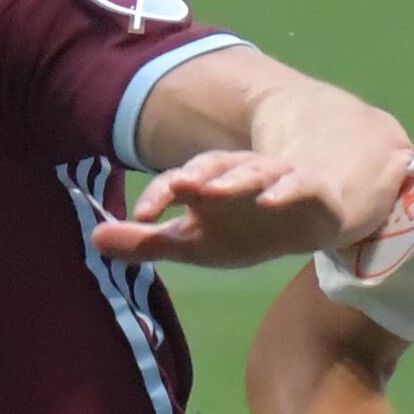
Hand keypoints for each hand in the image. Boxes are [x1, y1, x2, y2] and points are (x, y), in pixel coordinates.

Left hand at [94, 149, 393, 269]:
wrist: (320, 214)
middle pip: (215, 169)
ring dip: (235, 179)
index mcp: (211, 185)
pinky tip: (271, 199)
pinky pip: (298, 186)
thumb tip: (94, 240)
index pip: (181, 183)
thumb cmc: (251, 227)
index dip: (161, 195)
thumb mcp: (198, 242)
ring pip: (254, 172)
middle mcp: (240, 176)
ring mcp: (276, 179)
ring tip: (214, 189)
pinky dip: (285, 190)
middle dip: (197, 176)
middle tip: (179, 187)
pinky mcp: (312, 189)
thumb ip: (149, 243)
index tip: (141, 217)